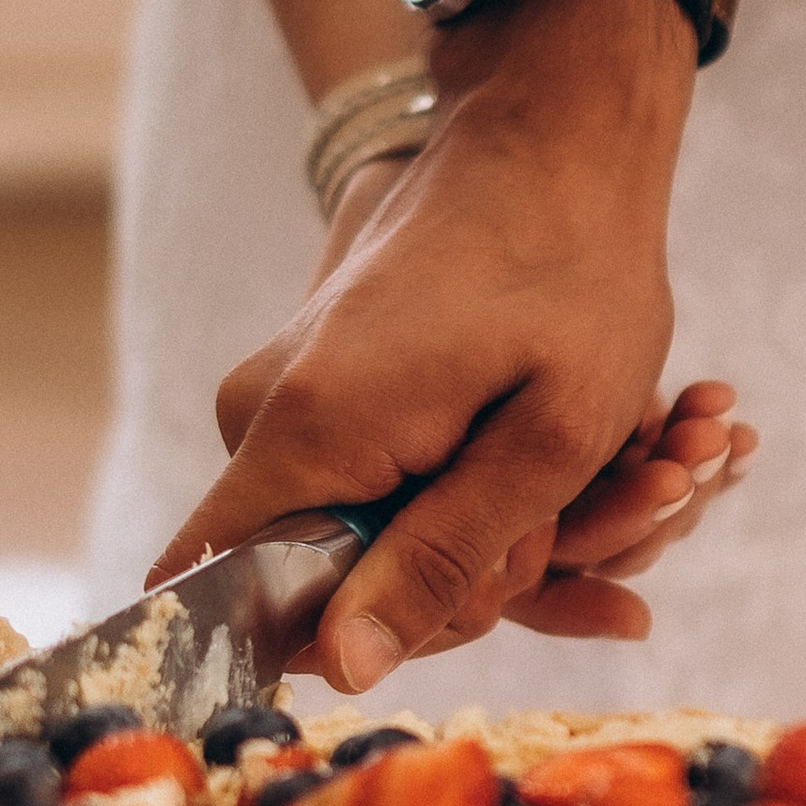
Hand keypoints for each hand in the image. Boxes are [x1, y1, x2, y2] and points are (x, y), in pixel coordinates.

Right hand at [148, 0, 716, 688]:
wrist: (556, 135)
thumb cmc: (573, 273)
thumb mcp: (547, 443)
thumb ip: (439, 560)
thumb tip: (341, 670)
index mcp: (308, 436)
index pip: (228, 598)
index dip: (342, 640)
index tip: (477, 591)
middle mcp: (267, 416)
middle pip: (327, 582)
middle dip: (463, 576)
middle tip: (570, 507)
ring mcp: (286, 398)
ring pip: (366, 537)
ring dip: (483, 530)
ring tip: (577, 465)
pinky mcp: (320, 388)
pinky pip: (378, 487)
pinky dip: (467, 489)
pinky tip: (539, 452)